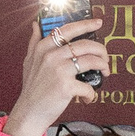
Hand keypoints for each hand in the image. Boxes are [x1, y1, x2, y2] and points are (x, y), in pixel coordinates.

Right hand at [2, 17, 112, 135]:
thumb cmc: (32, 89)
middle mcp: (51, 56)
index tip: (98, 22)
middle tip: (105, 58)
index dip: (86, 24)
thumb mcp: (29, 61)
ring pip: (91, 61)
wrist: (29, 112)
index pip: (68, 29)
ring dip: (103, 67)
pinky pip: (88, 86)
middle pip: (85, 44)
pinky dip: (92, 94)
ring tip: (104, 73)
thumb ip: (34, 42)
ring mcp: (59, 70)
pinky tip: (87, 98)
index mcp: (43, 47)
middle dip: (101, 50)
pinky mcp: (66, 86)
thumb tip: (36, 24)